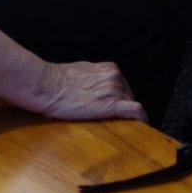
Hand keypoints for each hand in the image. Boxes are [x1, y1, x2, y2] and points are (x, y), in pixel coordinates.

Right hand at [29, 60, 145, 122]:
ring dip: (127, 114)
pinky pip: (134, 111)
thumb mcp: (83, 71)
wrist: (48, 86)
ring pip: (131, 103)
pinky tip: (142, 123)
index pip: (124, 86)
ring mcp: (113, 90)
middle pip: (128, 95)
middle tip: (115, 117)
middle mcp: (114, 77)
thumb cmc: (60, 80)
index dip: (123, 97)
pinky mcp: (110, 105)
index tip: (123, 104)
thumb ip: (96, 77)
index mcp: (109, 69)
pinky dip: (141, 117)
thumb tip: (98, 84)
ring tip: (122, 123)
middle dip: (124, 105)